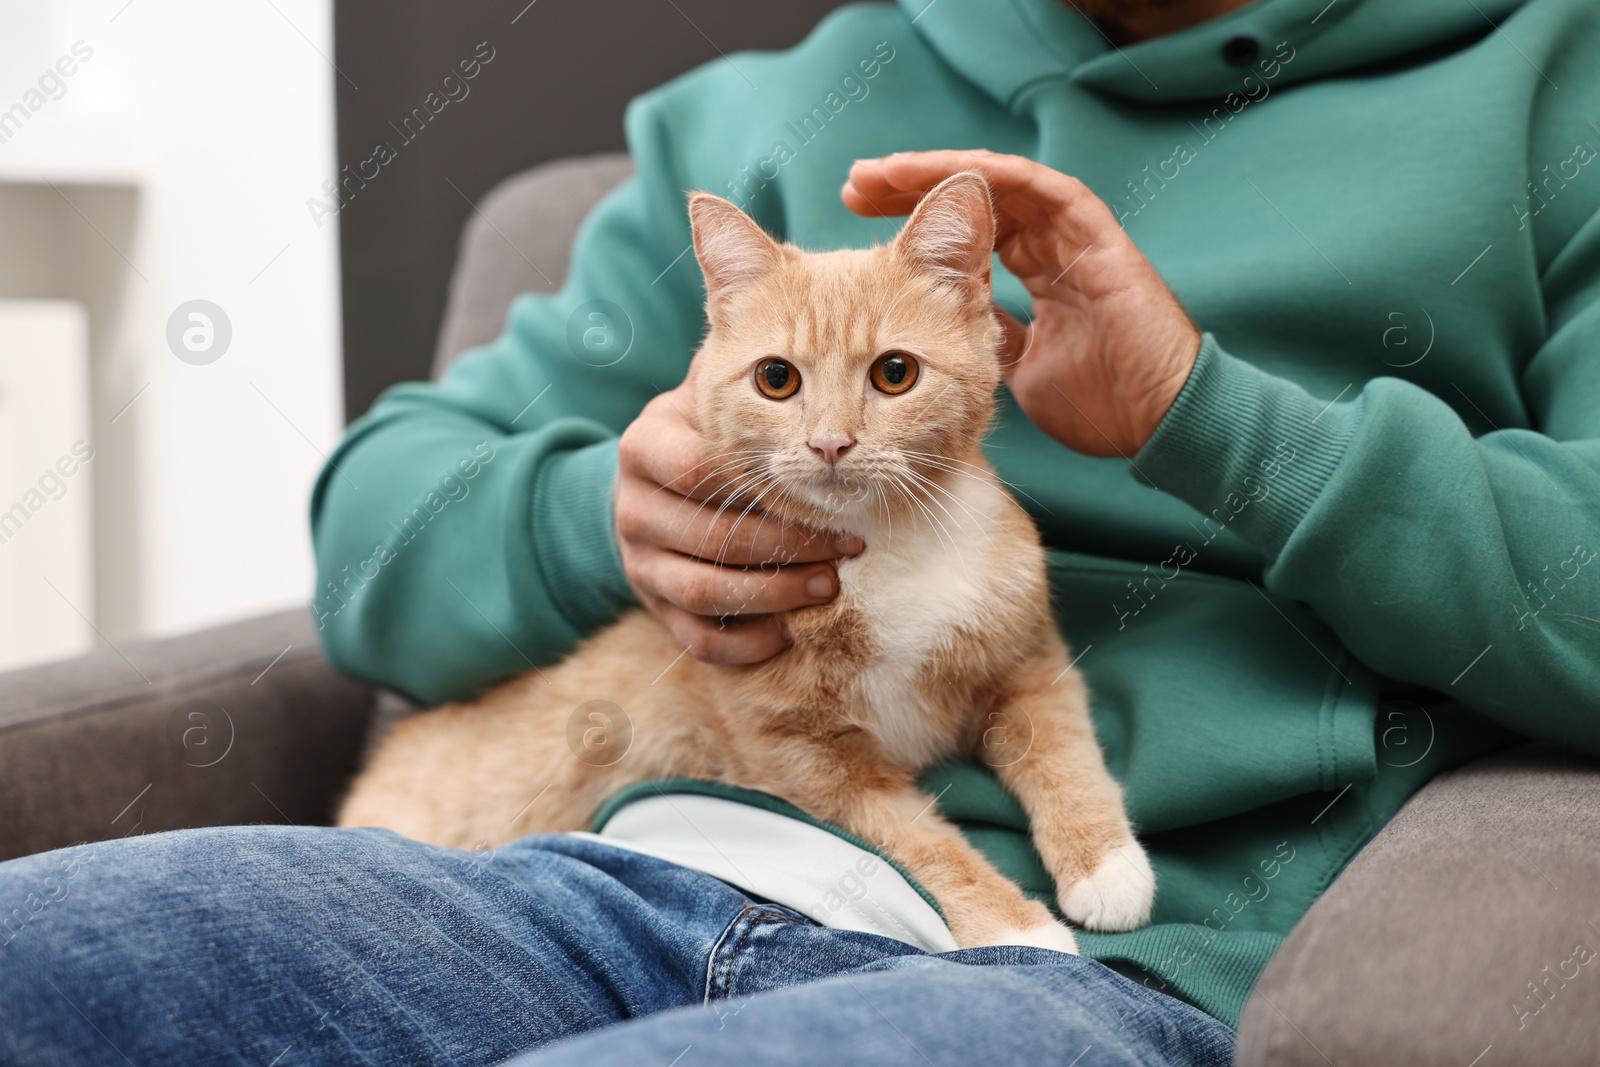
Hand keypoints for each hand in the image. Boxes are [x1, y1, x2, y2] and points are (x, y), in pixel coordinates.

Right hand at [614, 376, 862, 663]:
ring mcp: (639, 563)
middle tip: (848, 546)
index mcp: (645, 446)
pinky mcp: (653, 607)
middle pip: (710, 537)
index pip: (697, 469)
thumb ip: (746, 369)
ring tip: (829, 587)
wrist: (654, 487)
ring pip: (703, 591)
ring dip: (774, 595)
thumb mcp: (714, 393)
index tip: (826, 488)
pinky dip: (745, 643)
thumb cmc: (706, 431)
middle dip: (787, 546)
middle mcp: (632, 507)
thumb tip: (792, 325)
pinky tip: (790, 632)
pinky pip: (696, 638)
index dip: (763, 484)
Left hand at [844, 150, 1200, 456]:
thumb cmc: (1099, 406)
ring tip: (880, 174)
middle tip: (853, 186)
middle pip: (967, 202)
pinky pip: (1040, 187)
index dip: (906, 234)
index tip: (852, 241)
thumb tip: (935, 339)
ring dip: (935, 174)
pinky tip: (948, 173)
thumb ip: (982, 341)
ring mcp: (1070, 236)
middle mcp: (1046, 248)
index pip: (959, 239)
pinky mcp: (1094, 232)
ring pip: (993, 183)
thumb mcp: (1013, 372)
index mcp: (1031, 277)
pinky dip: (992, 177)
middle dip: (907, 192)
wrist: (1158, 419)